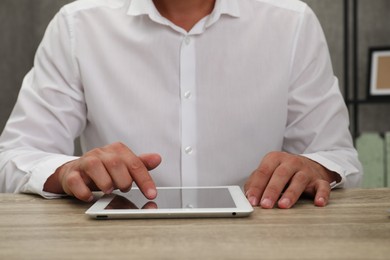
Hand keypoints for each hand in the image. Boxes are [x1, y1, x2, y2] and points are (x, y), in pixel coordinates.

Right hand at [43, 142, 160, 201]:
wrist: (76, 171)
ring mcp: (84, 162)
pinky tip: (90, 196)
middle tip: (124, 189)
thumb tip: (157, 158)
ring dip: (105, 183)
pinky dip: (84, 191)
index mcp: (116, 150)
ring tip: (108, 191)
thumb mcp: (124, 167)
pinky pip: (76, 180)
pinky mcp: (71, 174)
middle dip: (123, 180)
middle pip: (116, 163)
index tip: (151, 194)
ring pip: (95, 167)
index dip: (144, 180)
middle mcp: (100, 153)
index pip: (135, 164)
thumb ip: (140, 164)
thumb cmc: (104, 170)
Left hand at [244, 152, 339, 208]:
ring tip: (284, 205)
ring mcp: (306, 170)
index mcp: (275, 158)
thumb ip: (255, 182)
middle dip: (272, 190)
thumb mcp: (267, 172)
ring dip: (291, 194)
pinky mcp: (319, 180)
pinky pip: (322, 186)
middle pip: (280, 175)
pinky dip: (322, 194)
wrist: (309, 165)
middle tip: (265, 204)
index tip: (252, 200)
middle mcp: (291, 162)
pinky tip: (318, 203)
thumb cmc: (283, 171)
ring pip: (299, 180)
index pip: (263, 172)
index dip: (257, 187)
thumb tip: (248, 196)